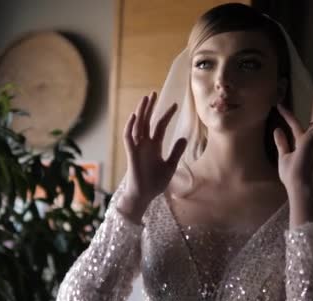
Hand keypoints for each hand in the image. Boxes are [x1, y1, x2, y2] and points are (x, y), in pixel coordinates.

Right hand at [121, 92, 186, 207]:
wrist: (144, 196)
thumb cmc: (155, 182)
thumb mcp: (170, 166)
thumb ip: (176, 152)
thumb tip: (184, 137)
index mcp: (154, 145)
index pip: (160, 125)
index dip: (167, 114)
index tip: (176, 105)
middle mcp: (144, 144)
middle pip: (146, 121)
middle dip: (150, 107)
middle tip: (154, 92)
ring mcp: (137, 148)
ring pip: (137, 125)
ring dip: (140, 112)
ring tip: (145, 99)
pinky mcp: (131, 154)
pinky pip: (129, 138)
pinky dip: (130, 127)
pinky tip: (134, 116)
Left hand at [273, 88, 312, 189]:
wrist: (296, 184)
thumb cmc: (291, 175)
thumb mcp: (283, 155)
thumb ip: (282, 143)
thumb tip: (277, 129)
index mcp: (302, 143)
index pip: (296, 125)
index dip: (288, 115)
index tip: (279, 105)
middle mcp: (309, 140)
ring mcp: (312, 140)